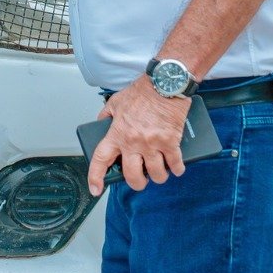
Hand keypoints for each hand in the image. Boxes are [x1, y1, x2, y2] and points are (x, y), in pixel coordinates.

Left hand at [86, 76, 190, 196]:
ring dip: (158, 177)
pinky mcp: (171, 142)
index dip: (96, 177)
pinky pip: (175, 165)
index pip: (101, 159)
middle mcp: (133, 141)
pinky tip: (176, 167)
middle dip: (137, 183)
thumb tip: (101, 126)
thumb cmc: (142, 91)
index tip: (95, 189)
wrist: (164, 83)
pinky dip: (177, 169)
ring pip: (156, 174)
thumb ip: (106, 116)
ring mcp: (153, 143)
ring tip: (159, 172)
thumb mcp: (116, 102)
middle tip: (140, 180)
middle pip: (132, 176)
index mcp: (117, 133)